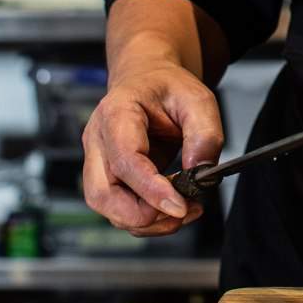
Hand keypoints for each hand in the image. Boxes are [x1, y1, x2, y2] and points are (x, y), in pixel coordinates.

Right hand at [81, 55, 222, 237]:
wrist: (147, 81)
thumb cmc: (166, 88)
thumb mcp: (197, 99)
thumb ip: (205, 133)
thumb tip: (200, 171)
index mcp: (116, 113)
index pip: (125, 160)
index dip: (151, 190)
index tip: (180, 206)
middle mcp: (98, 140)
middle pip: (103, 195)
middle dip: (143, 215)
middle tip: (182, 210)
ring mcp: (98, 162)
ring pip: (108, 209)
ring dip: (147, 221)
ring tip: (185, 209)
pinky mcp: (107, 177)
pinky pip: (119, 209)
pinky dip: (147, 218)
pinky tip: (173, 207)